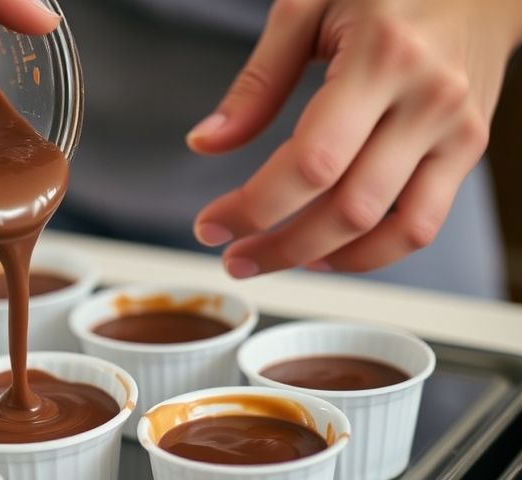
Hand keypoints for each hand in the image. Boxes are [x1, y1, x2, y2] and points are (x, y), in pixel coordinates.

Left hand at [188, 0, 521, 278]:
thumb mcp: (308, 8)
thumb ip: (257, 82)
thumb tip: (206, 142)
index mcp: (382, 58)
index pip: (311, 162)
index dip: (254, 206)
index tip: (211, 225)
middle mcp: (427, 100)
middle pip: (347, 207)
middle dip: (280, 246)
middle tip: (234, 257)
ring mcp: (455, 131)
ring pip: (390, 229)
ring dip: (322, 258)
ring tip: (273, 260)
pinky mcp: (468, 150)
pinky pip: (423, 225)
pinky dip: (373, 253)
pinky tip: (328, 253)